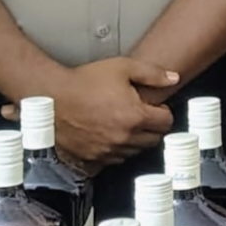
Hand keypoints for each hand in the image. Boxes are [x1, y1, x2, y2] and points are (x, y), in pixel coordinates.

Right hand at [1, 57, 177, 166]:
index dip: (163, 112)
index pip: (166, 122)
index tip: (155, 107)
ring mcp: (108, 150)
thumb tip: (174, 79)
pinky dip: (117, 148)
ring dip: (135, 139)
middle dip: (152, 126)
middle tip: (141, 114)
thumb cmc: (84, 82)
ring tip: (123, 121)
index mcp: (135, 116)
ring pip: (136, 151)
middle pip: (154, 139)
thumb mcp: (123, 67)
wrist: (51, 97)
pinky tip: (109, 133)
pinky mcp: (93, 158)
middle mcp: (124, 137)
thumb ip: (153, 73)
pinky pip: (115, 159)